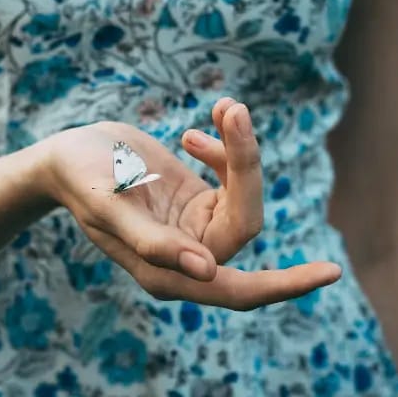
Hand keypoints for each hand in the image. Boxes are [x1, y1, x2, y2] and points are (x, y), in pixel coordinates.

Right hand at [42, 98, 341, 310]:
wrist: (69, 153)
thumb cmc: (79, 179)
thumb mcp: (109, 207)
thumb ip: (153, 243)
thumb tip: (209, 271)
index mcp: (167, 272)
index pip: (236, 289)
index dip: (283, 285)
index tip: (328, 272)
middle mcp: (187, 255)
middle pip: (244, 221)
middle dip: (247, 167)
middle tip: (234, 112)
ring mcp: (195, 226)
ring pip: (243, 194)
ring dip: (240, 150)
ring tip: (225, 107)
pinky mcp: (199, 198)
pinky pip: (232, 175)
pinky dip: (223, 147)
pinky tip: (193, 132)